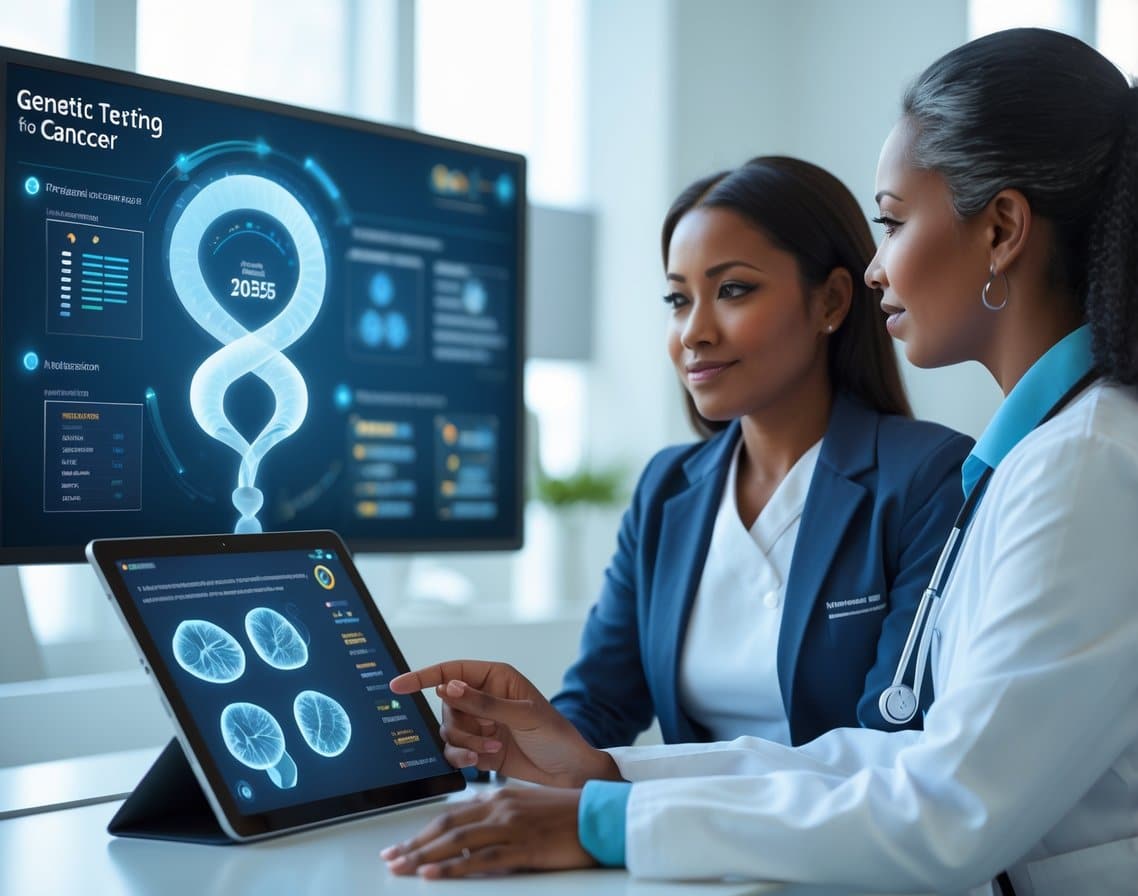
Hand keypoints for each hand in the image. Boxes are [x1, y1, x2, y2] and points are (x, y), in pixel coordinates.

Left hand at [382, 787, 593, 877]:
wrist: (602, 815)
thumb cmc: (570, 814)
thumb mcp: (529, 808)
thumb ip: (502, 817)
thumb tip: (478, 834)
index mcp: (501, 797)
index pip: (453, 814)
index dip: (424, 830)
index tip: (403, 844)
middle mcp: (500, 807)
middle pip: (447, 826)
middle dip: (414, 844)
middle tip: (390, 858)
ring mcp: (510, 826)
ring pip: (457, 841)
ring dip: (424, 856)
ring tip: (400, 867)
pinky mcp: (523, 847)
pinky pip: (480, 859)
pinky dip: (453, 867)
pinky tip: (433, 874)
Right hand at [390, 660, 619, 787]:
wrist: (570, 772)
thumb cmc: (557, 735)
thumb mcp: (524, 715)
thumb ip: (485, 702)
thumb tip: (448, 687)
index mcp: (496, 678)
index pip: (451, 671)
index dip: (423, 676)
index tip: (397, 685)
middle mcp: (484, 698)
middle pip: (445, 705)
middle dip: (461, 723)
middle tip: (488, 734)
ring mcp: (480, 723)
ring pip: (448, 730)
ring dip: (465, 743)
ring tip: (491, 749)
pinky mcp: (478, 747)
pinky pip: (453, 750)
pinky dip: (462, 757)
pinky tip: (481, 761)